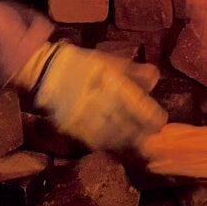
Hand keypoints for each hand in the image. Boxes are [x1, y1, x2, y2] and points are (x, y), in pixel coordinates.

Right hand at [29, 43, 166, 152]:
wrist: (46, 73)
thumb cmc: (81, 64)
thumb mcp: (109, 61)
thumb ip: (133, 72)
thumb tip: (155, 78)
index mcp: (113, 83)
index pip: (142, 108)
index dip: (155, 119)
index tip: (160, 121)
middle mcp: (102, 103)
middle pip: (132, 127)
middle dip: (143, 132)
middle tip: (149, 132)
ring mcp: (87, 119)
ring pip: (117, 138)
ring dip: (129, 139)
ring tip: (134, 137)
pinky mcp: (75, 130)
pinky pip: (98, 143)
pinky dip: (110, 143)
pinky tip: (114, 140)